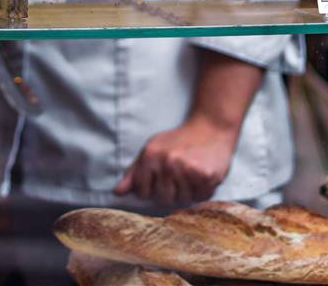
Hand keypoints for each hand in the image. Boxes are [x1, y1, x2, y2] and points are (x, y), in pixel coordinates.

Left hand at [113, 115, 240, 205]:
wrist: (211, 127)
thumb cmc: (179, 140)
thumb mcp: (153, 149)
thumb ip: (134, 172)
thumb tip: (116, 192)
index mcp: (150, 156)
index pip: (142, 193)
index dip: (152, 190)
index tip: (161, 179)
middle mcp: (167, 163)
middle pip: (162, 199)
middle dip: (171, 192)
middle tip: (180, 174)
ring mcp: (186, 169)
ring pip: (182, 200)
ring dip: (188, 191)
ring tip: (191, 173)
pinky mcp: (205, 175)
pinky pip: (200, 197)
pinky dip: (202, 190)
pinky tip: (202, 175)